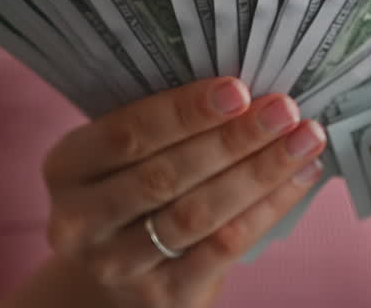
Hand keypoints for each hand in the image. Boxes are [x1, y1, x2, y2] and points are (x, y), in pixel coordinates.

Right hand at [1, 78, 326, 307]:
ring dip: (258, 173)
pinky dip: (266, 210)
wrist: (114, 276)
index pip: (126, 135)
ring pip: (197, 214)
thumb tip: (247, 84)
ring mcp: (117, 265)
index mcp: (67, 167)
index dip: (184, 112)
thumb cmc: (131, 191)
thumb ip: (165, 124)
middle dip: (232, 140)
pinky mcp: (160, 297)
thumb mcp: (123, 156)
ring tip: (303, 140)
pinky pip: (221, 249)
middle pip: (165, 176)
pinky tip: (298, 178)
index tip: (238, 89)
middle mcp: (80, 221)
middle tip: (283, 110)